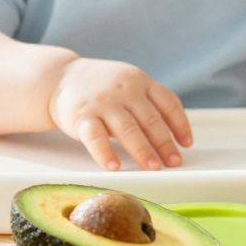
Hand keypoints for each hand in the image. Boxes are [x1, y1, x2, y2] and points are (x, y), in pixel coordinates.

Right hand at [48, 57, 192, 171]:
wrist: (59, 77)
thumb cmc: (101, 87)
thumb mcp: (128, 83)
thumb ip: (148, 101)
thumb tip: (174, 135)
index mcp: (140, 81)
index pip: (168, 102)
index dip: (180, 124)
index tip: (186, 144)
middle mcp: (125, 90)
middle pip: (151, 119)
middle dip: (164, 143)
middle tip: (174, 162)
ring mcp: (103, 103)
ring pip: (128, 129)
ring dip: (143, 151)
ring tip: (153, 168)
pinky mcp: (82, 116)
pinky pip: (95, 137)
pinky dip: (105, 153)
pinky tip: (114, 167)